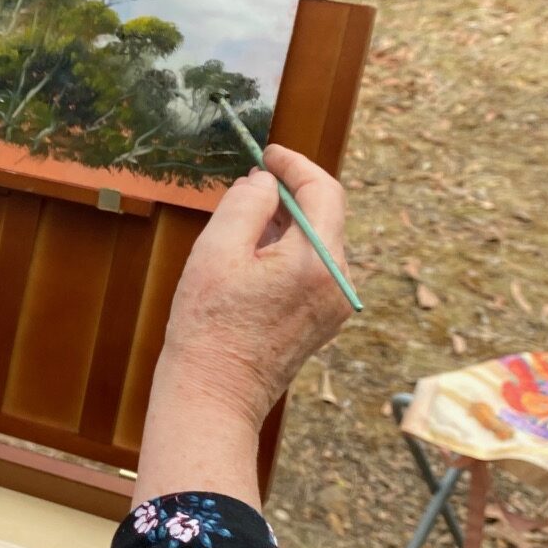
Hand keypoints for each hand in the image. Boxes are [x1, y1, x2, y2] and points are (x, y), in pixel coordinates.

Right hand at [159, 144, 352, 431]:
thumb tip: (265, 181)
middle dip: (288, 195)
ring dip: (285, 225)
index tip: (269, 154)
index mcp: (318, 261)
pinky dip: (288, 252)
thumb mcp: (217, 251)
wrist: (214, 394)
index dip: (296, 165)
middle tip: (248, 187)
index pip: (324, 191)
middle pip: (324, 217)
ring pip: (317, 243)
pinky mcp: (323, 320)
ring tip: (242, 229)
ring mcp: (334, 305)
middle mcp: (338, 282)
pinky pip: (312, 269)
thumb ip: (246, 204)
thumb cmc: (208, 326)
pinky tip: (252, 261)